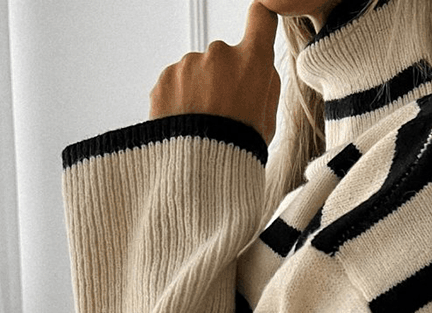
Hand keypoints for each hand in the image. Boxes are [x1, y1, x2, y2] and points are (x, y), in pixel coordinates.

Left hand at [149, 0, 280, 145]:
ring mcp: (188, 65)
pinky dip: (177, 102)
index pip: (261, 19)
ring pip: (194, 72)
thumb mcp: (268, 122)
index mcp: (252, 62)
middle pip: (221, 56)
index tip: (257, 22)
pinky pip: (173, 85)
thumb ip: (264, 85)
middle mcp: (219, 54)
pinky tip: (184, 127)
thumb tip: (258, 66)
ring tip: (200, 126)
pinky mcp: (164, 80)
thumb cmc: (237, 152)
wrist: (199, 174)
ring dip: (196, 92)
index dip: (259, 20)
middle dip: (220, 79)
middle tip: (220, 114)